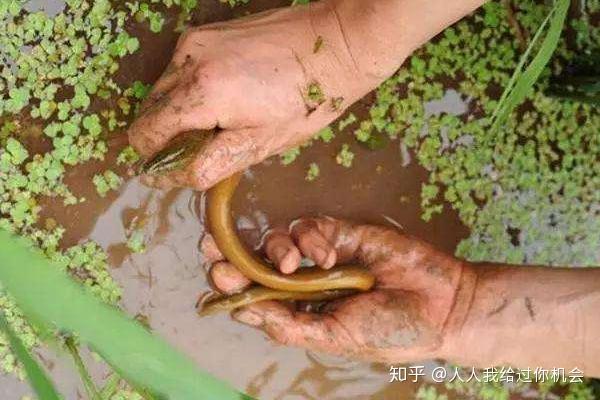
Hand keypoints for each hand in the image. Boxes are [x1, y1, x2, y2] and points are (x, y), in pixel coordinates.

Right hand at [128, 2, 387, 189]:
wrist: (334, 45)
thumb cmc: (306, 102)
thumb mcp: (259, 145)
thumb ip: (207, 164)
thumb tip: (166, 178)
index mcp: (201, 93)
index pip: (146, 134)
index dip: (155, 158)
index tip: (174, 169)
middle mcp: (188, 60)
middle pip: (149, 111)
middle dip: (167, 136)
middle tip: (207, 145)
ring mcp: (194, 42)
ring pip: (162, 90)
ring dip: (178, 113)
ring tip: (220, 120)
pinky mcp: (204, 33)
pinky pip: (179, 70)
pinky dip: (190, 90)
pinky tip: (224, 96)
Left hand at [204, 217, 475, 362]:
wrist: (440, 305)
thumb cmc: (389, 330)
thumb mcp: (335, 337)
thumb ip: (290, 324)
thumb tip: (242, 311)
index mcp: (300, 312)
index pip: (254, 296)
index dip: (231, 284)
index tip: (214, 277)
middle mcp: (305, 282)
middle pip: (256, 262)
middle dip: (232, 255)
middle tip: (211, 248)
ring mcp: (321, 255)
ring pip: (278, 240)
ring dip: (276, 249)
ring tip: (292, 265)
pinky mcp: (340, 232)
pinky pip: (310, 227)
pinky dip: (312, 238)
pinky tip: (329, 255)